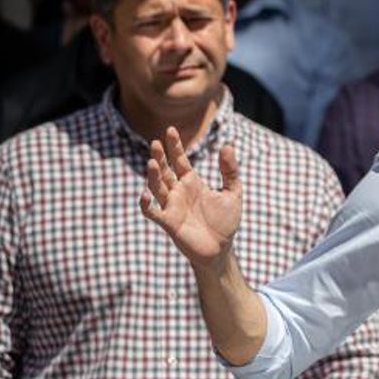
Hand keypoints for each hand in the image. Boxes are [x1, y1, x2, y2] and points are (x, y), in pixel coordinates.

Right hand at [140, 127, 241, 268]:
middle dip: (160, 157)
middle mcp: (179, 192)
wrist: (222, 249)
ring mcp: (172, 206)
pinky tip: (146, 194)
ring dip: (153, 176)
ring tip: (152, 162)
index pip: (180, 160)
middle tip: (156, 143)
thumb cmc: (225, 221)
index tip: (171, 130)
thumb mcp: (233, 192)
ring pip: (157, 187)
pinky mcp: (169, 222)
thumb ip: (230, 170)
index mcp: (192, 182)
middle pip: (165, 170)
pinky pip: (152, 212)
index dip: (175, 146)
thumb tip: (227, 145)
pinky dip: (146, 204)